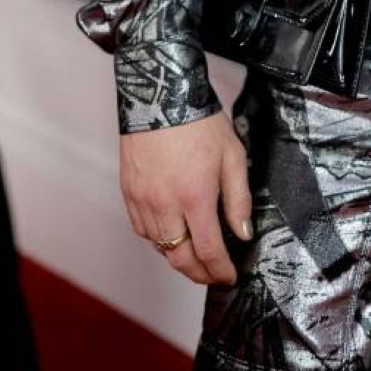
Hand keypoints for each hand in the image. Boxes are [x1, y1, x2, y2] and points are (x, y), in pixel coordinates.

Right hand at [120, 110, 252, 286]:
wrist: (162, 94)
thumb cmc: (199, 121)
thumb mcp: (233, 155)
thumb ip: (239, 198)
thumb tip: (242, 233)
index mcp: (194, 197)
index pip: (208, 251)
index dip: (220, 270)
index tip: (229, 276)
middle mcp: (164, 205)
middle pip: (179, 259)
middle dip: (199, 274)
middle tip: (213, 275)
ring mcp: (142, 200)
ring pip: (159, 247)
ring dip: (178, 257)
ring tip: (196, 255)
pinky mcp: (128, 192)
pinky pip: (142, 230)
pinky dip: (158, 239)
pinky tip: (172, 233)